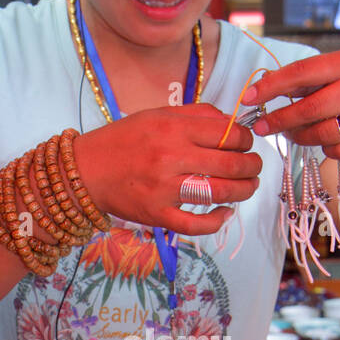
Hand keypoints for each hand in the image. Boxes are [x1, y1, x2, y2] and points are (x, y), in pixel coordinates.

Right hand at [73, 104, 262, 234]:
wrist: (85, 170)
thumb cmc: (123, 140)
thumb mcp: (157, 115)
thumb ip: (196, 115)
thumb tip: (232, 123)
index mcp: (172, 128)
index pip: (228, 134)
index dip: (246, 139)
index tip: (246, 143)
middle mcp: (170, 157)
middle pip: (231, 164)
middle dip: (252, 166)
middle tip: (254, 167)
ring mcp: (164, 189)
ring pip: (220, 193)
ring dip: (244, 192)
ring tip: (248, 187)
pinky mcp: (157, 215)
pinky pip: (196, 224)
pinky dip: (217, 221)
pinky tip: (225, 213)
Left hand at [241, 50, 339, 162]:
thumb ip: (322, 76)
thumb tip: (276, 87)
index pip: (304, 72)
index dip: (273, 86)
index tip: (250, 97)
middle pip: (311, 108)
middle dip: (281, 120)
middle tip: (262, 127)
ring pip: (323, 133)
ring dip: (301, 136)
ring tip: (294, 133)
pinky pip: (339, 151)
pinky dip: (326, 149)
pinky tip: (327, 141)